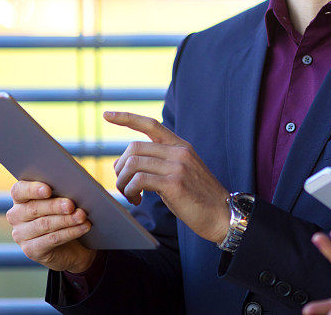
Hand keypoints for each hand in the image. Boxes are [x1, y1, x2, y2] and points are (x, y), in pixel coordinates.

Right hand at [6, 181, 95, 272]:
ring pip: (44, 224)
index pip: (19, 190)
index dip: (33, 189)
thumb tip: (74, 187)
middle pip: (34, 208)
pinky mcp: (31, 250)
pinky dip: (70, 232)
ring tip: (82, 216)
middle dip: (55, 206)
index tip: (48, 190)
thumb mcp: (63, 200)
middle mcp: (16, 216)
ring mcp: (21, 235)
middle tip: (71, 205)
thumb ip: (62, 192)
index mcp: (21, 198)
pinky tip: (83, 227)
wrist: (72, 246)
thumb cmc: (65, 214)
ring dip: (66, 220)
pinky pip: (52, 239)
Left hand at [107, 111, 230, 243]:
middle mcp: (179, 152)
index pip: (150, 124)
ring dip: (123, 182)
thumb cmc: (199, 198)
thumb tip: (126, 163)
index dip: (127, 118)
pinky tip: (137, 200)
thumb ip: (159, 164)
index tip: (107, 115)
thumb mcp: (181, 173)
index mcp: (181, 146)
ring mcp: (177, 166)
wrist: (223, 215)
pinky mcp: (174, 183)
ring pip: (133, 163)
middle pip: (134, 147)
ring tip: (130, 195)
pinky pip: (139, 180)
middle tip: (124, 185)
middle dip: (120, 167)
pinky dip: (130, 190)